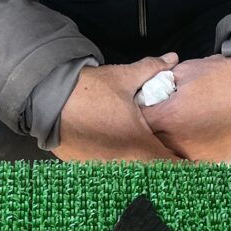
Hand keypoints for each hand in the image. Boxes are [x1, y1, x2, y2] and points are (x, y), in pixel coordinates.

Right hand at [54, 55, 179, 160]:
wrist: (47, 97)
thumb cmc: (90, 89)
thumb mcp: (123, 77)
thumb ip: (152, 69)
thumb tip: (173, 58)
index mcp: (138, 143)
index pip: (169, 165)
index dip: (179, 163)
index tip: (183, 157)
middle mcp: (122, 161)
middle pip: (147, 171)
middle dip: (155, 162)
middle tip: (159, 150)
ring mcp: (100, 166)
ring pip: (125, 171)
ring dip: (132, 163)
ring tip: (132, 148)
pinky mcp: (82, 165)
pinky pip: (103, 168)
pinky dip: (110, 161)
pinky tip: (108, 147)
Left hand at [141, 55, 230, 161]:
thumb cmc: (221, 76)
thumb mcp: (185, 71)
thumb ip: (161, 83)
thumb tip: (148, 91)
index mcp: (169, 116)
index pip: (139, 121)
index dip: (138, 113)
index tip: (142, 107)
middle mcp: (178, 140)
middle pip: (151, 140)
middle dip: (150, 129)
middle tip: (158, 117)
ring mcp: (195, 153)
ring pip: (168, 152)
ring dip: (166, 142)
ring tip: (175, 127)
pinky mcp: (211, 159)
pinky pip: (189, 157)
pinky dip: (185, 148)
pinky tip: (190, 136)